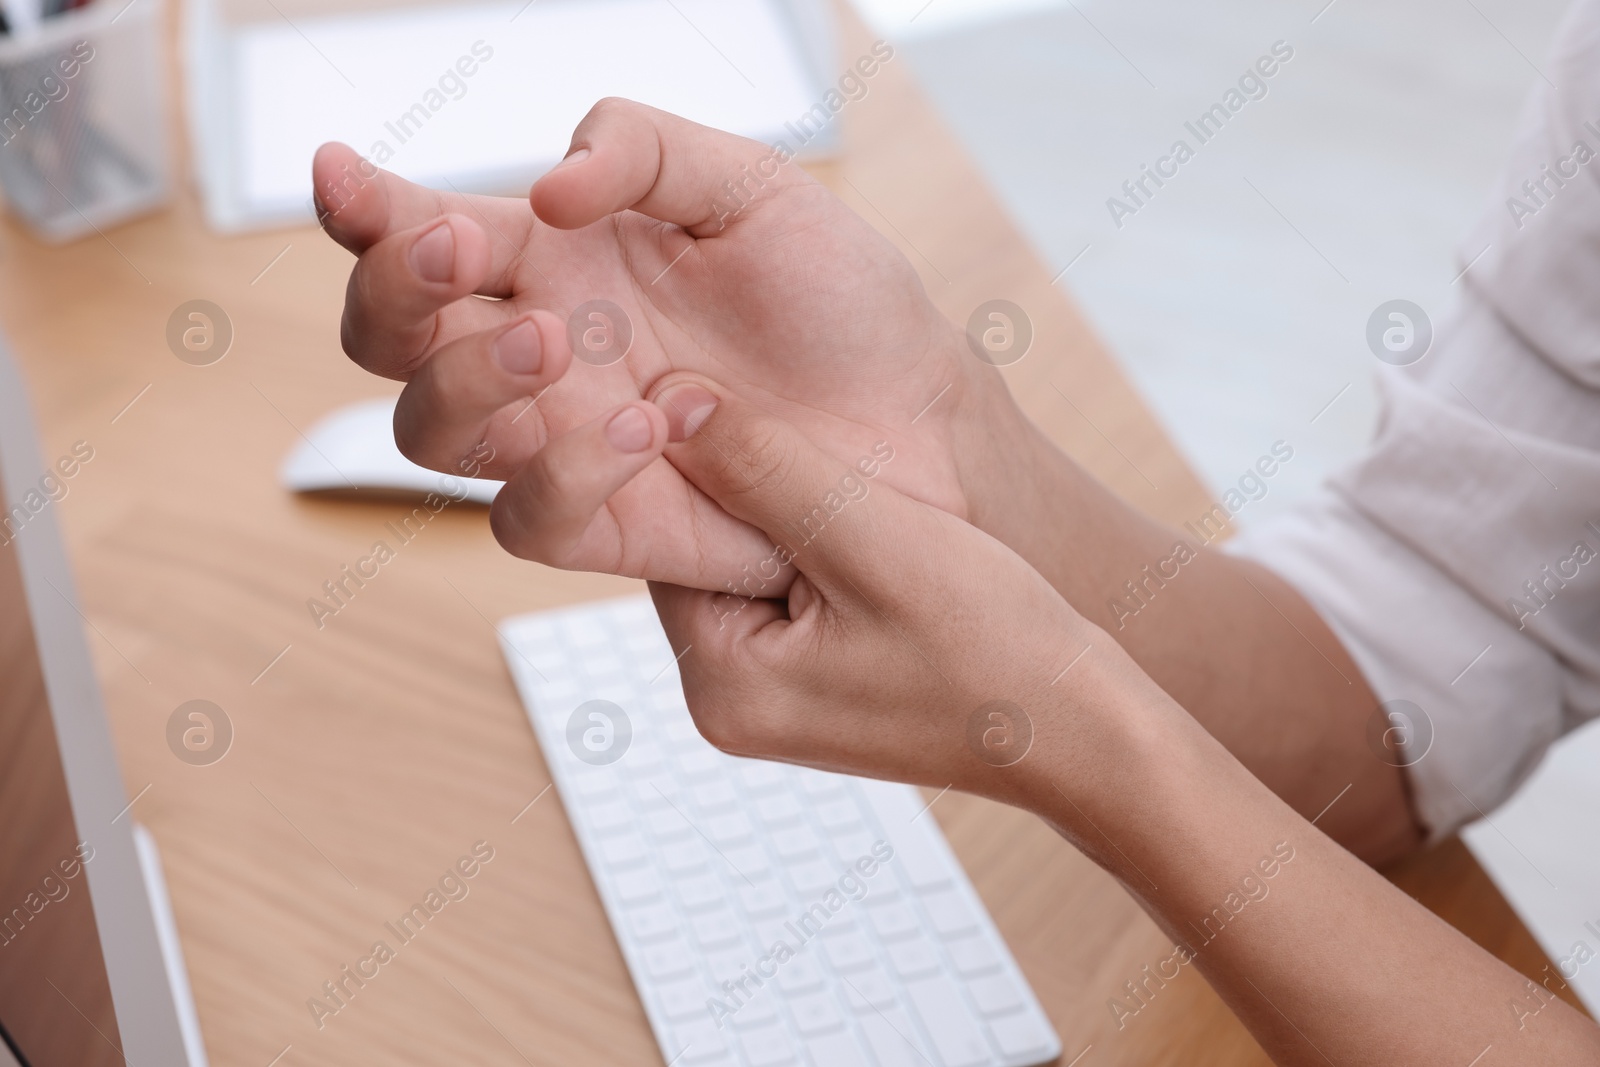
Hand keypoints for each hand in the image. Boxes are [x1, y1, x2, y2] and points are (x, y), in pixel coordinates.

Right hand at [314, 99, 1010, 593]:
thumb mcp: (752, 188)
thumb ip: (646, 152)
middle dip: (396, 292)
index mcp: (551, 258)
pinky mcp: (606, 524)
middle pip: (390, 339)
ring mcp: (561, 442)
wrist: (913, 416)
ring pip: (429, 433)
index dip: (365, 209)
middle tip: (459, 251)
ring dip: (464, 379)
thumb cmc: (835, 301)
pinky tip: (645, 422)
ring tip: (553, 338)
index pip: (421, 232)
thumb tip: (547, 185)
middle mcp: (537, 351)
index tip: (345, 177)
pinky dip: (564, 467)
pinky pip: (527, 517)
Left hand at [643, 373, 1164, 810]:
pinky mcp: (818, 691)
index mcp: (721, 684)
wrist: (1087, 737)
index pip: (668, 541)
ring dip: (793, 512)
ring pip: (755, 567)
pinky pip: (795, 595)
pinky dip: (824, 549)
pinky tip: (871, 516)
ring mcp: (774, 703)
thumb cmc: (994, 647)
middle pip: (706, 555)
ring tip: (849, 473)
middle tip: (804, 427)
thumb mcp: (872, 539)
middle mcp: (728, 704)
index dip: (701, 460)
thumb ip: (767, 468)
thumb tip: (669, 401)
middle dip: (753, 488)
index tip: (732, 392)